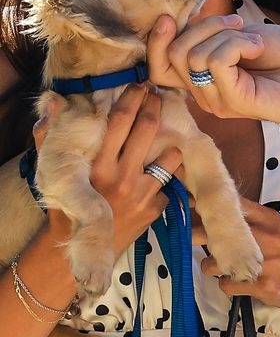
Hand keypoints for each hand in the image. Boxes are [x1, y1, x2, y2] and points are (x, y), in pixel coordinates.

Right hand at [36, 84, 184, 256]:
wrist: (83, 251)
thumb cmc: (67, 208)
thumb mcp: (56, 175)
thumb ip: (50, 139)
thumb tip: (52, 105)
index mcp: (97, 166)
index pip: (120, 122)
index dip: (132, 100)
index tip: (140, 86)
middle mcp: (122, 177)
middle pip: (147, 130)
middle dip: (155, 109)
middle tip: (158, 96)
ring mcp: (142, 193)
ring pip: (169, 158)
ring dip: (171, 147)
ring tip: (168, 142)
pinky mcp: (155, 209)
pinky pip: (168, 185)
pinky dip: (166, 180)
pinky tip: (160, 179)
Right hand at [148, 13, 279, 127]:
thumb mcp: (240, 35)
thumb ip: (208, 35)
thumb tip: (174, 23)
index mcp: (203, 78)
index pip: (158, 67)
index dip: (155, 41)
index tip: (168, 17)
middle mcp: (204, 93)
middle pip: (173, 54)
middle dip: (203, 27)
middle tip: (238, 24)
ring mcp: (217, 100)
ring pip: (194, 55)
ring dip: (226, 35)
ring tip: (255, 42)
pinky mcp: (234, 102)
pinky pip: (216, 62)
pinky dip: (237, 44)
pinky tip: (258, 48)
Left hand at [193, 197, 279, 319]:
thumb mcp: (277, 227)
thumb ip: (250, 217)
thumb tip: (213, 209)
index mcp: (266, 217)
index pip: (226, 204)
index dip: (203, 205)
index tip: (189, 207)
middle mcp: (262, 236)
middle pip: (210, 231)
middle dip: (195, 236)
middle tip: (193, 239)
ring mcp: (261, 261)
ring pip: (211, 262)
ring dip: (213, 266)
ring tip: (226, 267)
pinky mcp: (259, 284)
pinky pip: (225, 284)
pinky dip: (228, 285)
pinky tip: (240, 283)